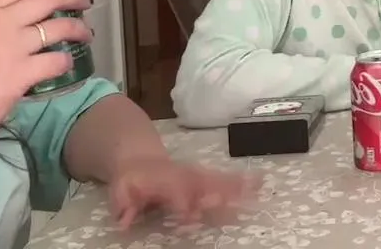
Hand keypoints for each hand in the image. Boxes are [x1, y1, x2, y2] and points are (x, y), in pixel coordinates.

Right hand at [0, 0, 92, 137]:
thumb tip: (26, 14)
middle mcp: (0, 22)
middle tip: (85, 2)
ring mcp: (13, 46)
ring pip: (61, 26)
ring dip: (80, 29)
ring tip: (86, 34)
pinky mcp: (23, 72)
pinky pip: (58, 59)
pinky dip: (66, 61)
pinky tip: (66, 64)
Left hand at [108, 156, 258, 228]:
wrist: (140, 159)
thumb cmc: (131, 179)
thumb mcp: (121, 190)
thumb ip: (123, 204)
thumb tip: (124, 221)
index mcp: (166, 180)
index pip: (178, 192)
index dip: (185, 203)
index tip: (193, 216)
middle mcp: (186, 176)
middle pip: (206, 183)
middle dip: (221, 191)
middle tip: (240, 198)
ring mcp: (199, 175)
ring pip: (220, 180)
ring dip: (240, 185)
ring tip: (259, 187)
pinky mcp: (207, 178)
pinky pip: (227, 180)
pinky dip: (244, 182)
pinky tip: (260, 184)